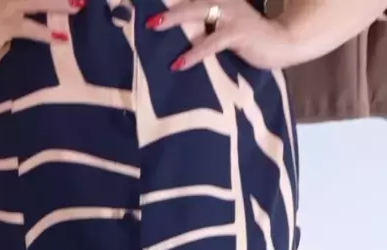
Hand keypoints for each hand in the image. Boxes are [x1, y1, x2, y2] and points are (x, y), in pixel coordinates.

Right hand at [0, 0, 83, 62]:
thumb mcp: (12, 16)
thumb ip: (30, 13)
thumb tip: (57, 19)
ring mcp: (5, 7)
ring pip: (35, 1)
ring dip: (57, 4)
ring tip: (77, 6)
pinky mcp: (3, 25)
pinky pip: (28, 27)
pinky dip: (44, 33)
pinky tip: (61, 38)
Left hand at [146, 0, 298, 70]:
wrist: (282, 42)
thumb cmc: (251, 38)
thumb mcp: (225, 26)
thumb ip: (206, 24)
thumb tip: (181, 32)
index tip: (150, 0)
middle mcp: (224, 0)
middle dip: (167, 3)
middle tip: (145, 10)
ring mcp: (232, 15)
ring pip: (197, 12)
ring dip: (174, 18)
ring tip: (153, 27)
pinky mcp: (238, 34)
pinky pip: (211, 42)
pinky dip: (194, 53)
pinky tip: (179, 64)